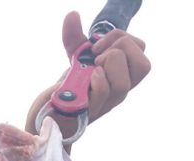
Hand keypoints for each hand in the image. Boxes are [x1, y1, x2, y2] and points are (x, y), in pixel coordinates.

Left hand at [26, 11, 150, 137]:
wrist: (51, 112)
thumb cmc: (70, 87)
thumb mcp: (75, 58)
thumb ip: (76, 36)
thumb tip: (73, 16)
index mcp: (122, 74)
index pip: (142, 50)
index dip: (122, 38)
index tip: (98, 45)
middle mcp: (119, 91)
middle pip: (143, 66)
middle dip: (119, 49)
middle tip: (97, 56)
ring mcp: (106, 104)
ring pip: (123, 83)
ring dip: (106, 65)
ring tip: (91, 69)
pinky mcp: (89, 112)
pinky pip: (103, 93)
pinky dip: (95, 79)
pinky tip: (85, 79)